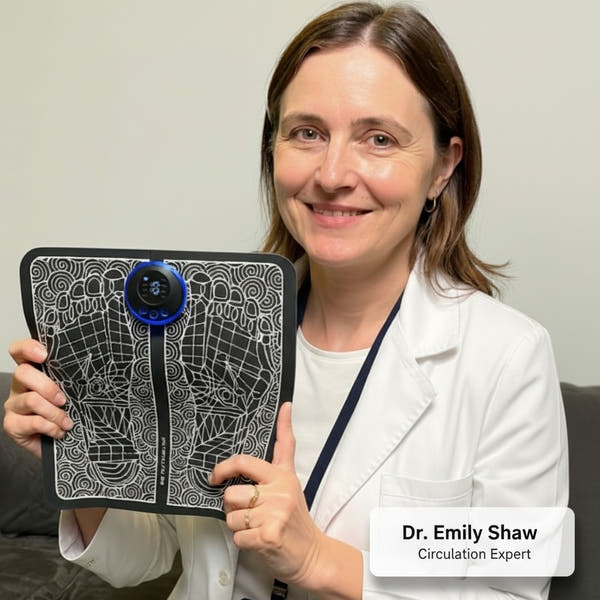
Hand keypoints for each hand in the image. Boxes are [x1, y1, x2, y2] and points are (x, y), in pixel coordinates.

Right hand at [3, 339, 72, 458]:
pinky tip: (60, 431)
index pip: (20, 351)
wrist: (60, 443)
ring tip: (67, 422)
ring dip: (55, 413)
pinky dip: (51, 427)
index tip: (45, 355)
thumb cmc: (67, 411)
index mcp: (33, 372)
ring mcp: (14, 405)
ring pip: (31, 400)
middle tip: (63, 400)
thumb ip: (71, 378)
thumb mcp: (71, 391)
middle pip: (23, 373)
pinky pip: (33, 422)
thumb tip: (91, 368)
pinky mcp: (12, 425)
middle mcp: (20, 386)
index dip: (28, 348)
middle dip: (48, 386)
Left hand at [210, 402, 325, 587]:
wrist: (312, 554)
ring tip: (258, 527)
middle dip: (234, 508)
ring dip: (239, 527)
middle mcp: (279, 490)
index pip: (248, 461)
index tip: (215, 474)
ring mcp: (275, 512)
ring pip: (232, 517)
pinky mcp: (270, 535)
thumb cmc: (295, 520)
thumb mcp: (290, 481)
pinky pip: (238, 537)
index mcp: (281, 475)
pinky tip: (260, 541)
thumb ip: (283, 449)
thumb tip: (285, 407)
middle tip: (251, 513)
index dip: (225, 466)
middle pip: (231, 494)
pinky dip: (244, 544)